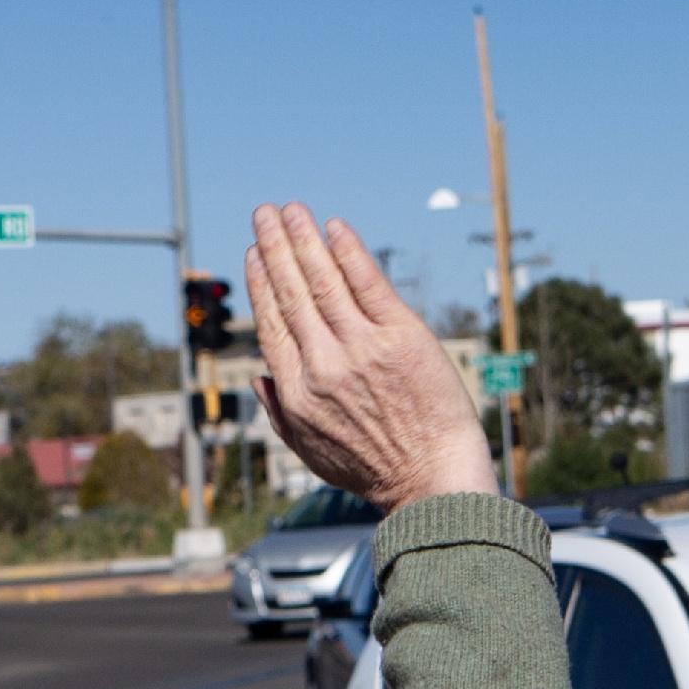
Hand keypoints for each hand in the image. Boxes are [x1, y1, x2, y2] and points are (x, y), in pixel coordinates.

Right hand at [246, 203, 497, 513]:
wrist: (432, 478)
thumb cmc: (375, 469)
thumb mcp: (311, 453)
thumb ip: (279, 413)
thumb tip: (258, 379)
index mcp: (297, 393)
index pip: (272, 324)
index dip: (261, 284)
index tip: (255, 253)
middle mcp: (324, 365)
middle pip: (292, 293)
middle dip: (275, 247)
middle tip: (265, 213)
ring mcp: (363, 348)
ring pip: (324, 281)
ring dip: (304, 239)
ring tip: (292, 210)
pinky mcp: (402, 337)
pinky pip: (369, 284)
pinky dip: (349, 253)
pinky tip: (335, 228)